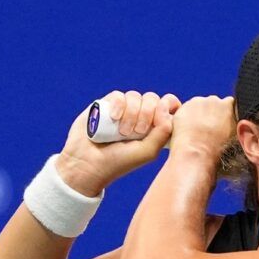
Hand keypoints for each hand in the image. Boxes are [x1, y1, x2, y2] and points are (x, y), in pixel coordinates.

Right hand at [57, 90, 181, 195]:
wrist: (89, 163)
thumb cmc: (121, 161)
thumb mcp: (148, 151)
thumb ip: (163, 130)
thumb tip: (165, 105)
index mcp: (155, 128)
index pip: (169, 106)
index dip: (168, 107)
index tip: (160, 119)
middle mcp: (140, 117)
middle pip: (153, 99)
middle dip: (147, 114)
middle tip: (137, 132)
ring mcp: (124, 110)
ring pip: (136, 96)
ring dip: (131, 113)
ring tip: (123, 132)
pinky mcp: (107, 104)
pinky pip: (119, 95)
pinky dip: (119, 105)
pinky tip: (113, 118)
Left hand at [169, 96, 236, 162]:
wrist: (197, 154)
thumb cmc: (217, 151)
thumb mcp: (236, 138)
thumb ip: (236, 126)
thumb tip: (235, 126)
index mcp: (229, 106)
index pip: (229, 104)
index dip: (225, 114)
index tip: (222, 123)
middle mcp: (213, 100)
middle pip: (213, 103)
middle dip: (211, 113)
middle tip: (209, 130)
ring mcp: (197, 102)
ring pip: (198, 106)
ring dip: (198, 115)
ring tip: (198, 132)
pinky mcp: (183, 107)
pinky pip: (186, 111)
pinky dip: (186, 119)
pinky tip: (188, 132)